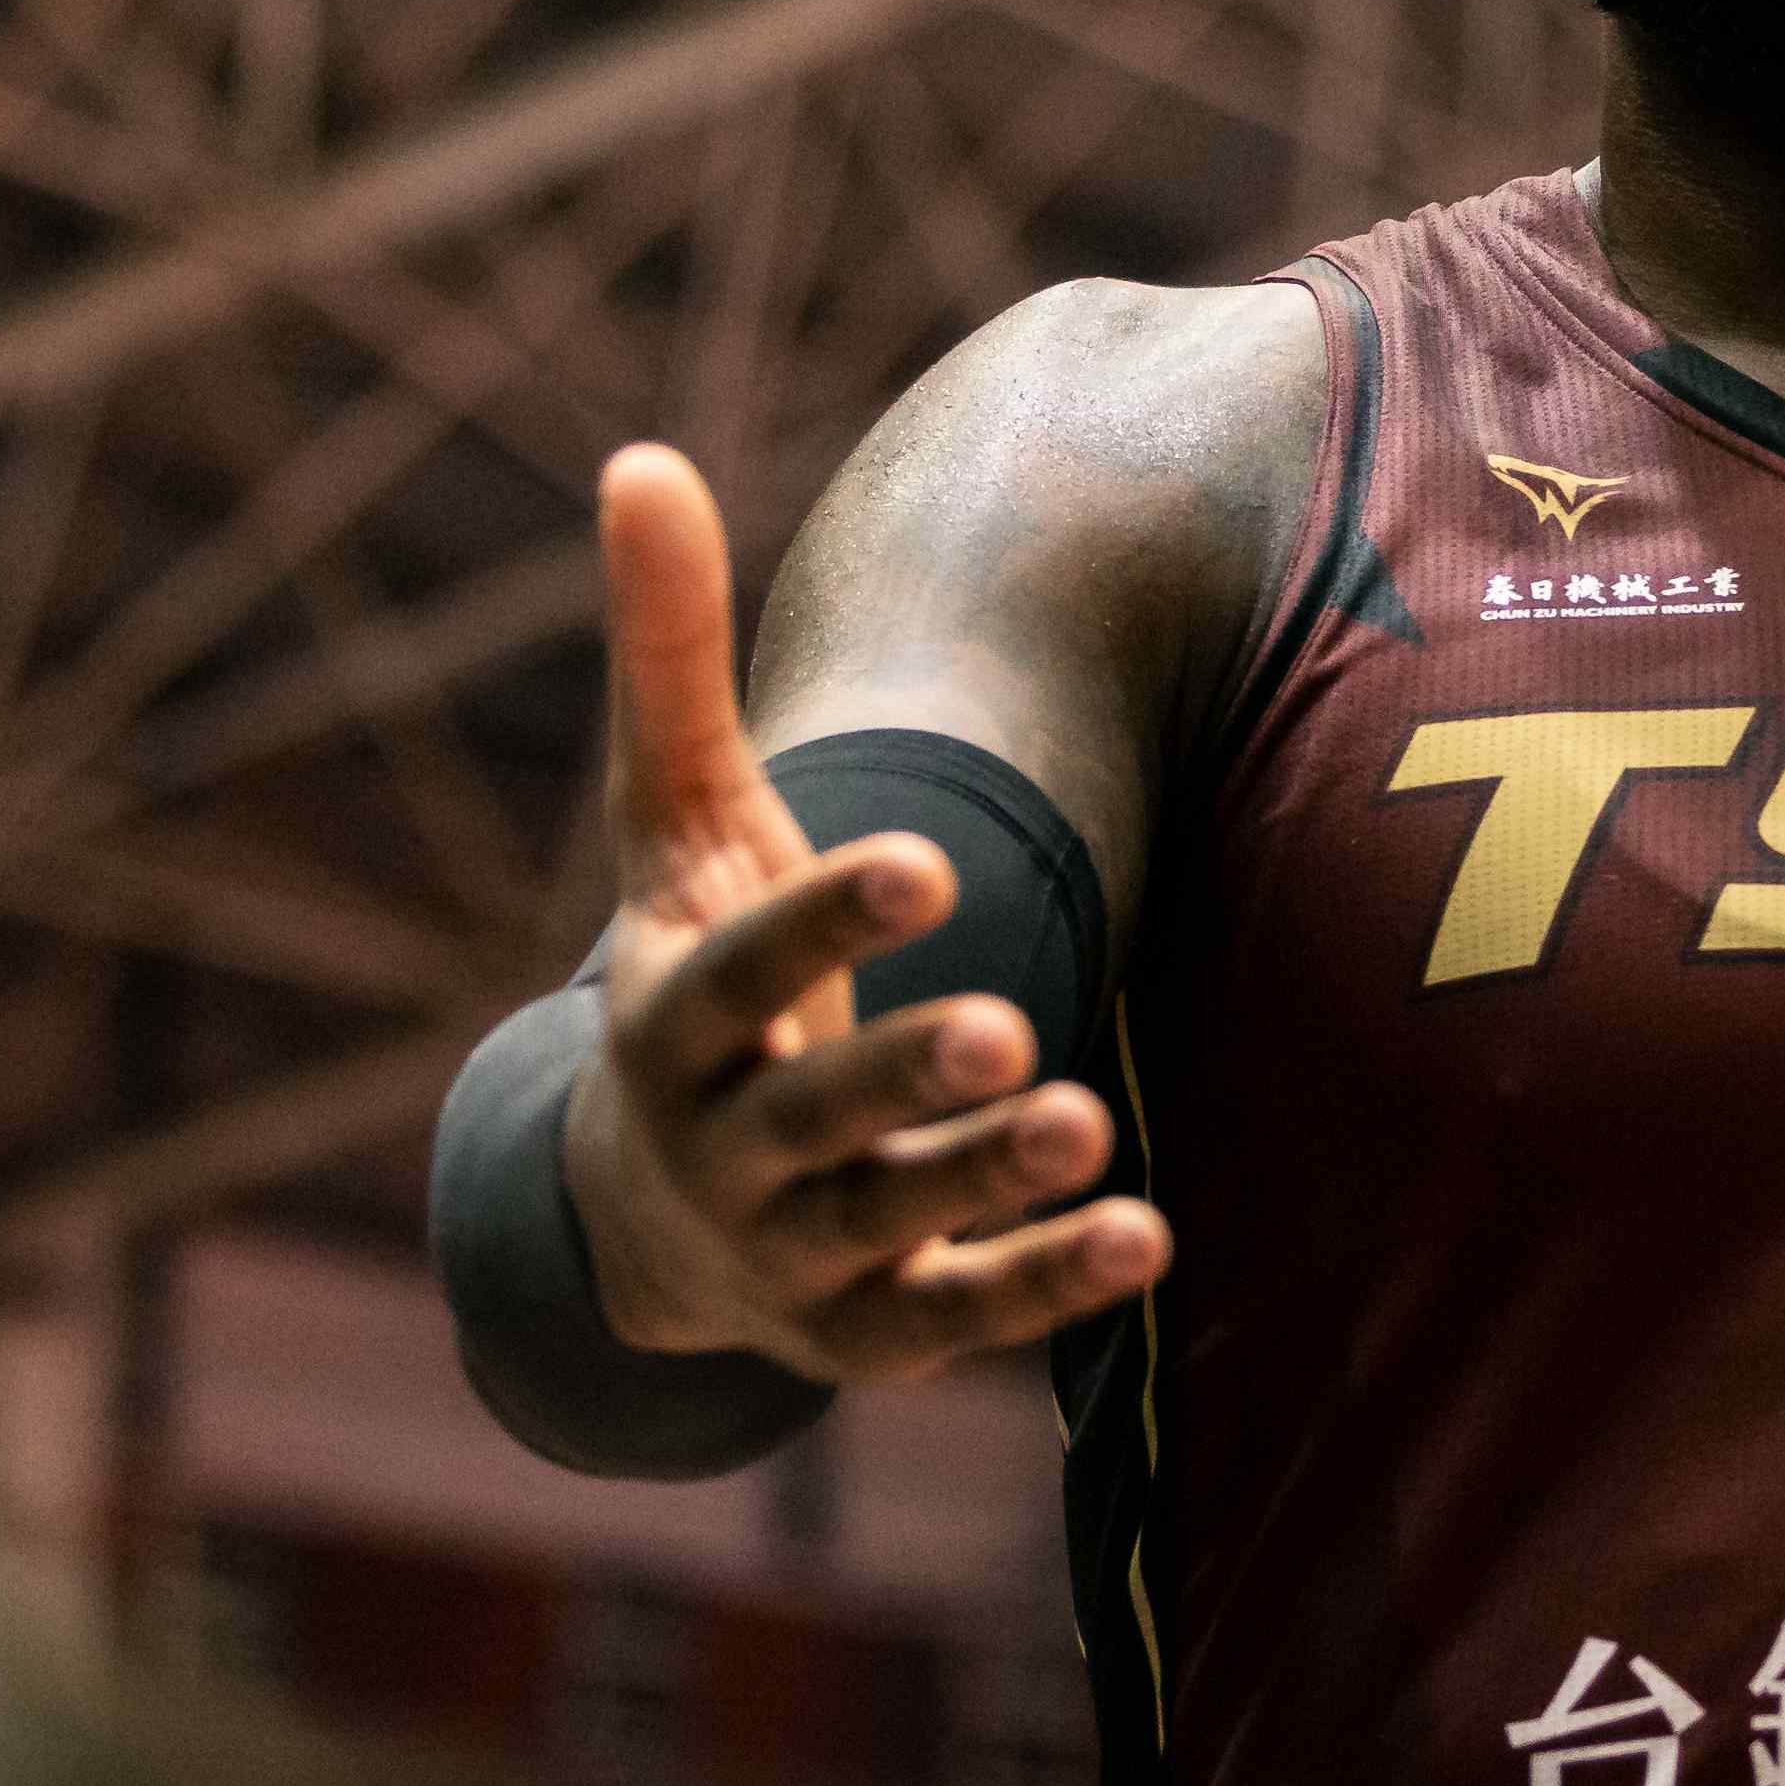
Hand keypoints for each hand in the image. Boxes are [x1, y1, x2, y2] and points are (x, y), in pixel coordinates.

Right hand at [561, 443, 1164, 1382]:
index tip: (924, 859)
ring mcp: (795, 1251)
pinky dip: (1042, 1287)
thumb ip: (669, 662)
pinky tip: (1147, 1236)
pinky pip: (959, 1319)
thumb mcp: (678, 828)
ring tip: (1083, 1121)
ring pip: (889, 1225)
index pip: (737, 974)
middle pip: (809, 1117)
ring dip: (982, 1180)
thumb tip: (637, 456)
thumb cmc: (696, 976)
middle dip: (899, 1077)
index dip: (825, 923)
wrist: (652, 1216)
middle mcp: (721, 1149)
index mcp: (668, 1019)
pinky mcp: (872, 1329)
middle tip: (1003, 1027)